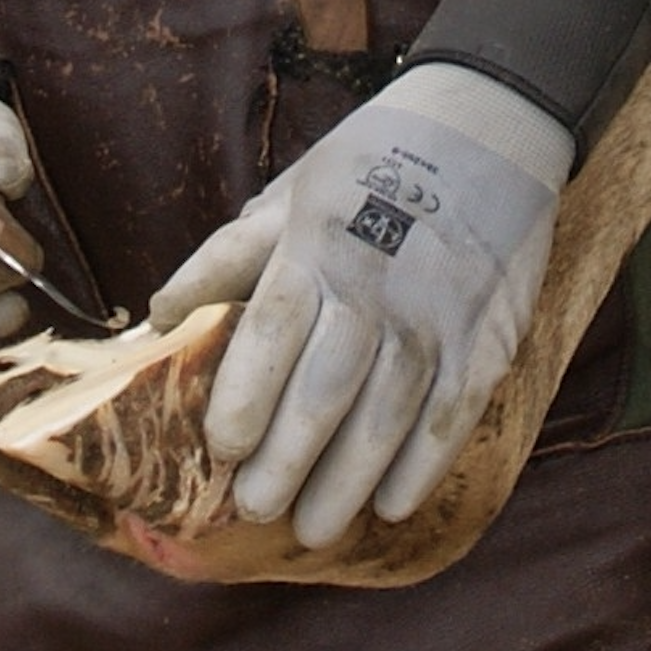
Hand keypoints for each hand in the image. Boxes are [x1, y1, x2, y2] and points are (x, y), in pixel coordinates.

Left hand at [149, 63, 573, 545]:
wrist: (494, 122)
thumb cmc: (375, 159)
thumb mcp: (293, 192)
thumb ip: (228, 259)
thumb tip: (156, 320)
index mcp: (319, 248)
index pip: (273, 334)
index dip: (244, 397)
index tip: (219, 449)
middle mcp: (378, 289)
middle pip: (326, 389)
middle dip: (289, 458)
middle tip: (256, 509)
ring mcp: (439, 317)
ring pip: (389, 415)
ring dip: (349, 479)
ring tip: (315, 527)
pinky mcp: (490, 336)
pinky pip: (455, 415)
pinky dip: (424, 464)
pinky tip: (392, 504)